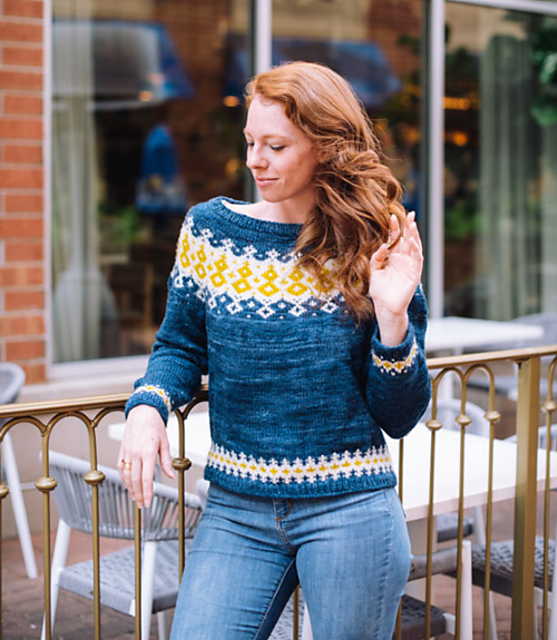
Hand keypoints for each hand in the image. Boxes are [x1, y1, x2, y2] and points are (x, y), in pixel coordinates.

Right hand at [117, 405, 174, 508]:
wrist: (142, 412)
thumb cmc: (155, 426)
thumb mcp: (165, 443)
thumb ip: (166, 461)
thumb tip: (170, 476)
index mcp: (148, 452)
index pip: (146, 478)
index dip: (147, 492)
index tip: (148, 503)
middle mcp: (136, 453)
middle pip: (135, 480)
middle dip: (139, 495)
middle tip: (142, 506)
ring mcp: (127, 452)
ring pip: (126, 476)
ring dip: (130, 489)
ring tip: (136, 498)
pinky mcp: (122, 450)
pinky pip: (120, 468)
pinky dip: (123, 479)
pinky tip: (128, 485)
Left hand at [368, 211, 422, 345]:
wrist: (384, 307)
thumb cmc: (379, 291)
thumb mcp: (373, 271)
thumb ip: (376, 258)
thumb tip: (383, 244)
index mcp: (394, 258)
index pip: (396, 240)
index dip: (395, 228)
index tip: (392, 216)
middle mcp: (403, 260)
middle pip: (408, 239)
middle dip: (409, 226)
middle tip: (410, 213)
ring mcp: (410, 266)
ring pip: (415, 247)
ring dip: (414, 235)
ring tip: (412, 224)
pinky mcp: (415, 274)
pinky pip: (417, 260)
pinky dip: (416, 250)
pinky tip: (412, 241)